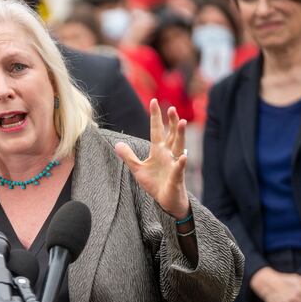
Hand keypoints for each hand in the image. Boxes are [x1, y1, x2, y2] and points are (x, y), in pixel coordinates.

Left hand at [115, 100, 189, 218]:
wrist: (167, 200)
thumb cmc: (155, 183)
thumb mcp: (138, 169)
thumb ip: (129, 156)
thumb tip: (117, 144)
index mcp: (158, 151)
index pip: (156, 130)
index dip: (155, 117)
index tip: (154, 101)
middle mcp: (168, 154)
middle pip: (171, 134)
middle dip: (171, 122)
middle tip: (171, 108)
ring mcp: (174, 164)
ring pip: (178, 147)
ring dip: (180, 135)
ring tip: (181, 122)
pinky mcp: (177, 177)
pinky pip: (179, 169)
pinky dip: (180, 163)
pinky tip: (182, 157)